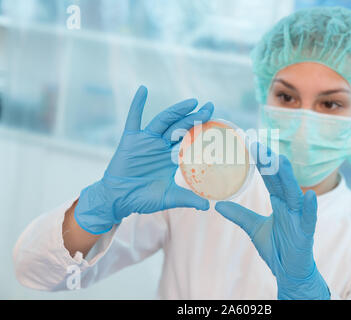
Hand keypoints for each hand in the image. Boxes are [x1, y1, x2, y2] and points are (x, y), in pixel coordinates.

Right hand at [74, 86, 213, 233]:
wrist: (118, 198)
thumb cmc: (143, 198)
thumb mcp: (168, 197)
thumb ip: (187, 199)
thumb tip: (208, 206)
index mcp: (172, 157)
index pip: (190, 141)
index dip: (203, 133)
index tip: (218, 125)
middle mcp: (161, 146)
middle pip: (181, 127)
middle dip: (195, 118)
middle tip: (210, 107)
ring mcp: (147, 140)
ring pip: (164, 121)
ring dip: (177, 110)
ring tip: (192, 102)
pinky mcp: (131, 139)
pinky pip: (134, 118)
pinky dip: (137, 104)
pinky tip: (143, 90)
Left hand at [215, 143, 329, 299]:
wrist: (289, 272)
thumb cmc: (277, 248)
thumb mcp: (253, 228)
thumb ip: (239, 215)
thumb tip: (217, 205)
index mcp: (280, 203)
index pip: (270, 179)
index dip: (262, 163)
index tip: (252, 146)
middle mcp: (290, 206)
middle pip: (281, 181)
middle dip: (271, 164)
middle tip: (260, 146)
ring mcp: (299, 218)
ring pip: (295, 194)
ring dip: (289, 178)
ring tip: (282, 160)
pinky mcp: (306, 233)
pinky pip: (309, 219)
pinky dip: (310, 208)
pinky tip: (309, 195)